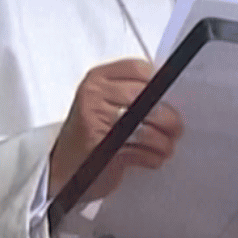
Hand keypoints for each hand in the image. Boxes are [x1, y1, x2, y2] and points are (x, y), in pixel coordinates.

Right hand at [47, 59, 183, 199]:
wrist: (61, 168)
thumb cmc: (91, 134)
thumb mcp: (105, 104)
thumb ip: (132, 93)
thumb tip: (173, 97)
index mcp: (97, 78)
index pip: (139, 69)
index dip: (161, 86)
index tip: (169, 101)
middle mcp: (93, 95)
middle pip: (147, 99)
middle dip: (168, 118)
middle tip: (175, 129)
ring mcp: (95, 121)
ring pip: (146, 128)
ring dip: (163, 142)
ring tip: (166, 147)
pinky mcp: (101, 148)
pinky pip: (140, 151)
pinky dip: (152, 158)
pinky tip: (152, 159)